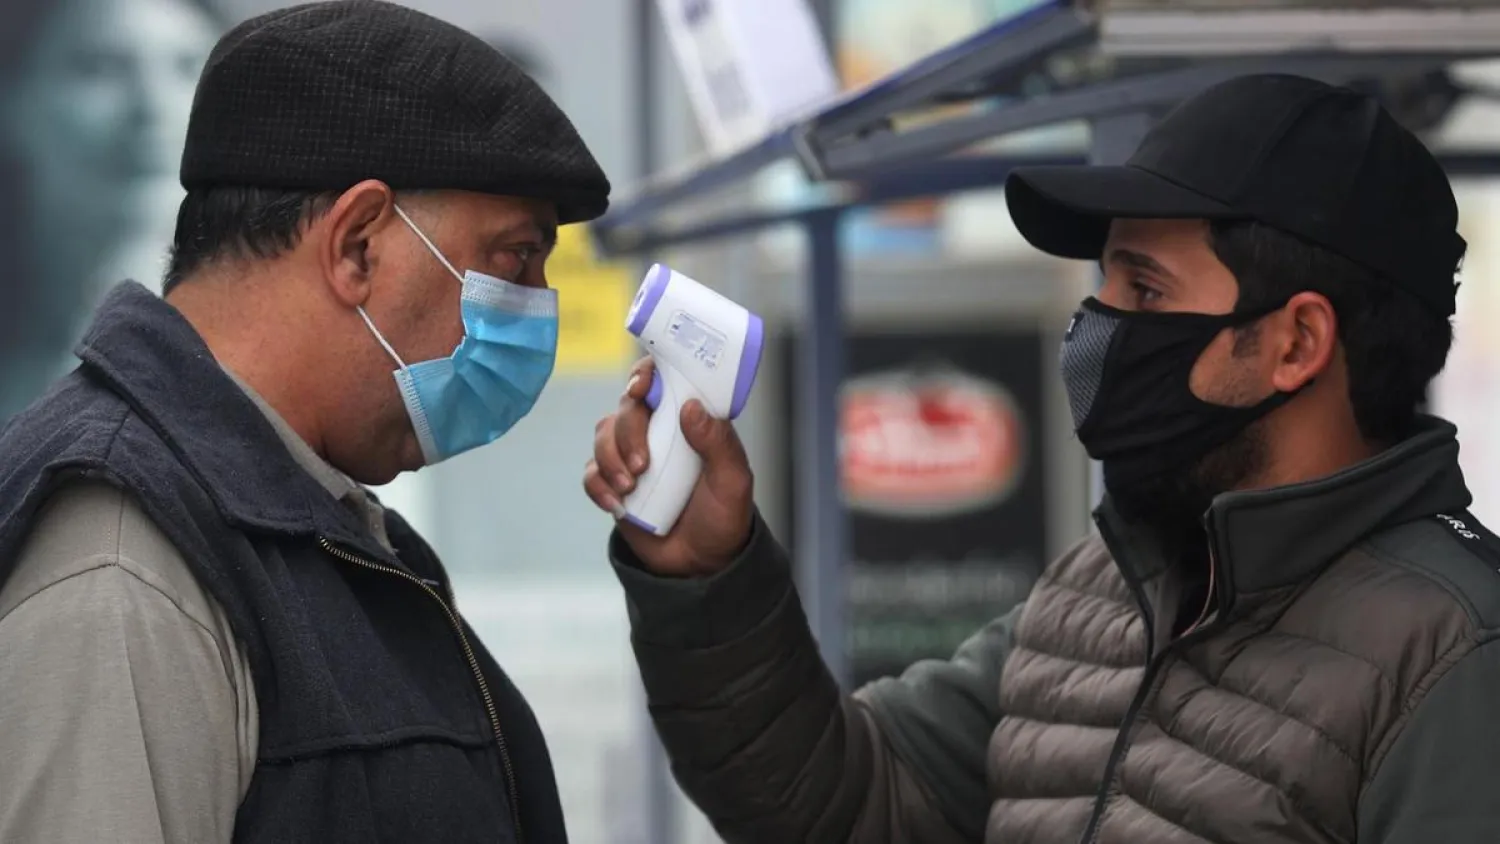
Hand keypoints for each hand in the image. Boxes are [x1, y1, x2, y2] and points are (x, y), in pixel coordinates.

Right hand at [584, 357, 754, 575]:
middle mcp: (657, 431)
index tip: (640, 388)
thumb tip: (691, 407)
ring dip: (610, 459)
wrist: (701, 564)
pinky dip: (598, 486)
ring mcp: (631, 456)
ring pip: (602, 435)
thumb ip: (718, 443)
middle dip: (628, 433)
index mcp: (688, 420)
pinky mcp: (614, 483)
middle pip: (626, 408)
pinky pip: (591, 473)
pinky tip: (616, 504)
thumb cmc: (723, 516)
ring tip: (630, 488)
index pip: (662, 380)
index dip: (645, 375)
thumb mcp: (733, 481)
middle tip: (642, 466)